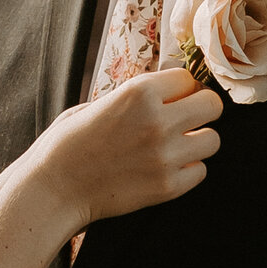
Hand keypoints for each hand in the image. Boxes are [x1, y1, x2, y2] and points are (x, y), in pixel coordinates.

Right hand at [34, 64, 222, 230]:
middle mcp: (157, 121)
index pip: (189, 78)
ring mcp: (165, 156)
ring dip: (196, 142)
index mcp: (139, 92)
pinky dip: (187, 171)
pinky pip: (200, 171)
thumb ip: (136, 98)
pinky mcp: (168, 187)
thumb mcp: (97, 104)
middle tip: (183, 121)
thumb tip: (166, 93)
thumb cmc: (68, 144)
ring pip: (212, 140)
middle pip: (213, 105)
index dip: (180, 89)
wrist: (54, 189)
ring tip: (174, 147)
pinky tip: (164, 170)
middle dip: (199, 111)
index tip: (172, 99)